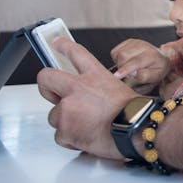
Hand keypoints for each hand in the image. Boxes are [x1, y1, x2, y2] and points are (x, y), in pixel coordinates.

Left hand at [38, 37, 136, 159]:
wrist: (137, 130)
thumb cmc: (134, 113)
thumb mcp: (119, 89)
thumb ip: (97, 88)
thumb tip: (87, 96)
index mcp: (94, 75)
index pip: (75, 53)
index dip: (63, 46)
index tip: (56, 43)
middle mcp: (77, 88)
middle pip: (46, 78)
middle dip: (46, 87)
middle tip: (52, 94)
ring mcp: (67, 109)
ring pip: (54, 114)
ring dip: (66, 121)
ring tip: (86, 126)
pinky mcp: (64, 129)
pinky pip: (60, 135)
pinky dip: (70, 139)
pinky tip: (85, 137)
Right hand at [110, 38, 169, 86]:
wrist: (160, 59)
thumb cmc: (157, 69)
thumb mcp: (155, 77)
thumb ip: (144, 76)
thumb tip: (132, 73)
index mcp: (152, 55)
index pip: (136, 62)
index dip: (125, 69)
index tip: (117, 76)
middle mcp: (144, 46)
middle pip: (123, 55)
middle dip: (121, 67)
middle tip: (128, 73)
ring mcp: (136, 42)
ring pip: (117, 53)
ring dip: (119, 63)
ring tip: (128, 67)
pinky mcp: (129, 41)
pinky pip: (115, 51)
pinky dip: (117, 58)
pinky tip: (126, 61)